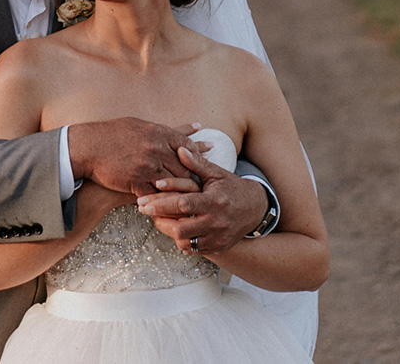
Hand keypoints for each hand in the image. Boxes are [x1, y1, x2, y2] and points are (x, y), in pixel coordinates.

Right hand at [68, 118, 196, 194]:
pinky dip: (165, 202)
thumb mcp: (138, 125)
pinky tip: (173, 208)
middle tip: (206, 184)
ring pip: (175, 183)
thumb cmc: (111, 134)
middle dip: (196, 176)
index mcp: (158, 133)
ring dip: (183, 192)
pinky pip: (157, 196)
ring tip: (195, 200)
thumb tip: (181, 130)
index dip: (198, 152)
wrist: (88, 147)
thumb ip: (161, 130)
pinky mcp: (137, 183)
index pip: (187, 144)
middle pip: (186, 167)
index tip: (207, 156)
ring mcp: (148, 167)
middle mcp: (156, 149)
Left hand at [136, 145, 268, 256]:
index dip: (162, 203)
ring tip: (159, 219)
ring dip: (169, 232)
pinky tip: (175, 229)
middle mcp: (216, 222)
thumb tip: (180, 148)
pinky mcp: (218, 247)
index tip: (144, 202)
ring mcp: (217, 238)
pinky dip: (182, 241)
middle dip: (160, 221)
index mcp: (214, 201)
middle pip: (181, 229)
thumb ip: (197, 163)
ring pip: (185, 243)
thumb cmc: (232, 187)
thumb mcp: (216, 173)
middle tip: (145, 211)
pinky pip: (194, 250)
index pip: (184, 205)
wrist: (255, 208)